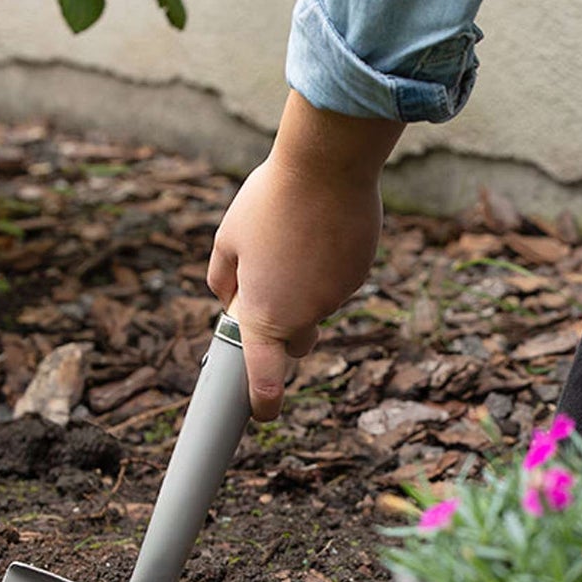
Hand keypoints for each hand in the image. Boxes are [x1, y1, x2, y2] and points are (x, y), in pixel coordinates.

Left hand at [209, 91, 402, 419]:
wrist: (327, 166)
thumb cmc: (269, 201)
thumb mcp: (228, 237)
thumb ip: (222, 277)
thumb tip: (227, 297)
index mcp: (264, 312)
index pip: (263, 375)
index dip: (262, 401)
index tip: (262, 414)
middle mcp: (304, 313)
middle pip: (297, 342)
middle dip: (285, 327)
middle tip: (271, 281)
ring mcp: (336, 296)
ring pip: (318, 303)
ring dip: (305, 283)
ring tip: (295, 233)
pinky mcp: (359, 273)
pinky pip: (339, 279)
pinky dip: (328, 264)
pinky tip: (321, 227)